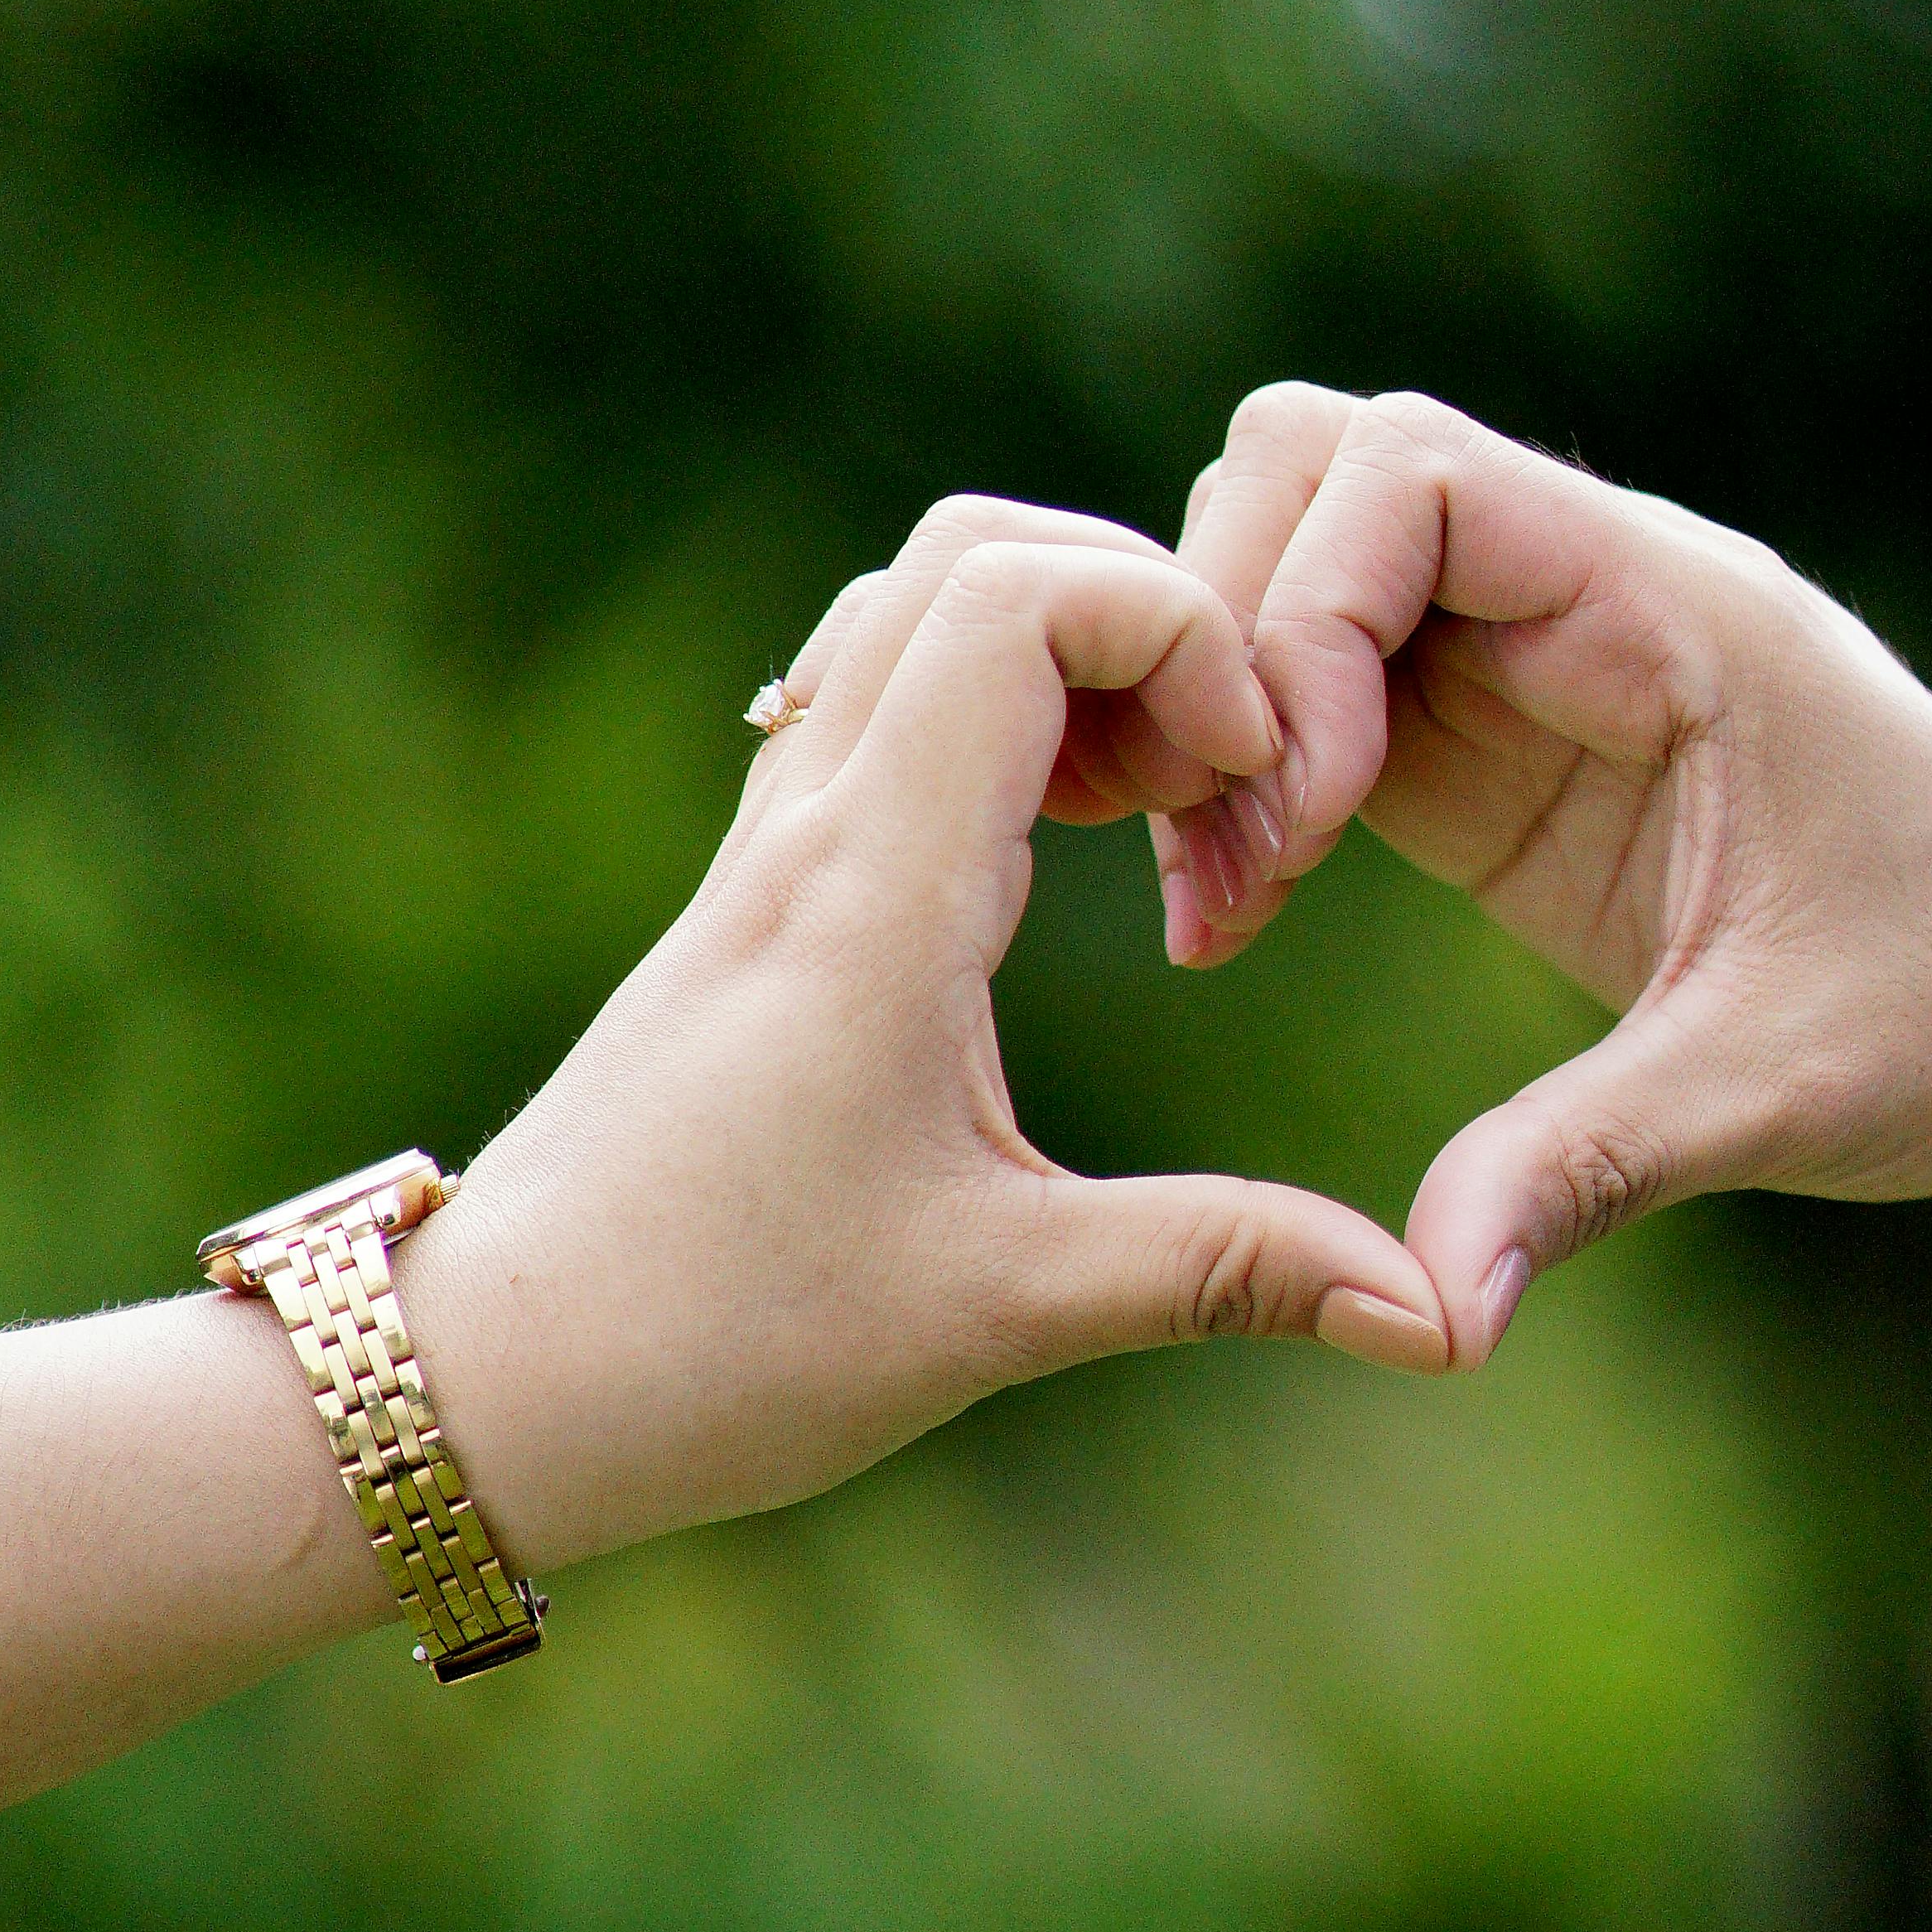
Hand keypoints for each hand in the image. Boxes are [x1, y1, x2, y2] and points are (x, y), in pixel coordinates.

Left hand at [403, 495, 1460, 1567]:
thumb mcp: (1004, 1310)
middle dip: (1140, 608)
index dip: (1177, 627)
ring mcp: (766, 845)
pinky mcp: (755, 889)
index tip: (1251, 779)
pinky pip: (872, 696)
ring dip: (1059, 649)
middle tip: (1218, 780)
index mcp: (875, 888)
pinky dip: (987, 706)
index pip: (1025, 596)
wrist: (486, 1380)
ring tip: (1150, 810)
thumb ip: (1232, 1273)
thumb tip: (1446, 1320)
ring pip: (911, 608)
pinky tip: (1054, 850)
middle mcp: (807, 825)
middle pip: (973, 550)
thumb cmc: (722, 1348)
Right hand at [1147, 392, 1931, 1363]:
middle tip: (1232, 851)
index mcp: (1674, 608)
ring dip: (1229, 702)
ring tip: (1225, 893)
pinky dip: (1256, 771)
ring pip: (1305, 561)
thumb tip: (1431, 1309)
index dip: (1309, 607)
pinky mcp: (1505, 753)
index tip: (1299, 804)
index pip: (1412, 471)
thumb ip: (1589, 1166)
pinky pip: (1330, 687)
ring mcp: (1541, 665)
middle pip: (1321, 468)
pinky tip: (1238, 909)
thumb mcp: (1778, 1092)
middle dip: (1233, 637)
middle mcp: (1594, 600)